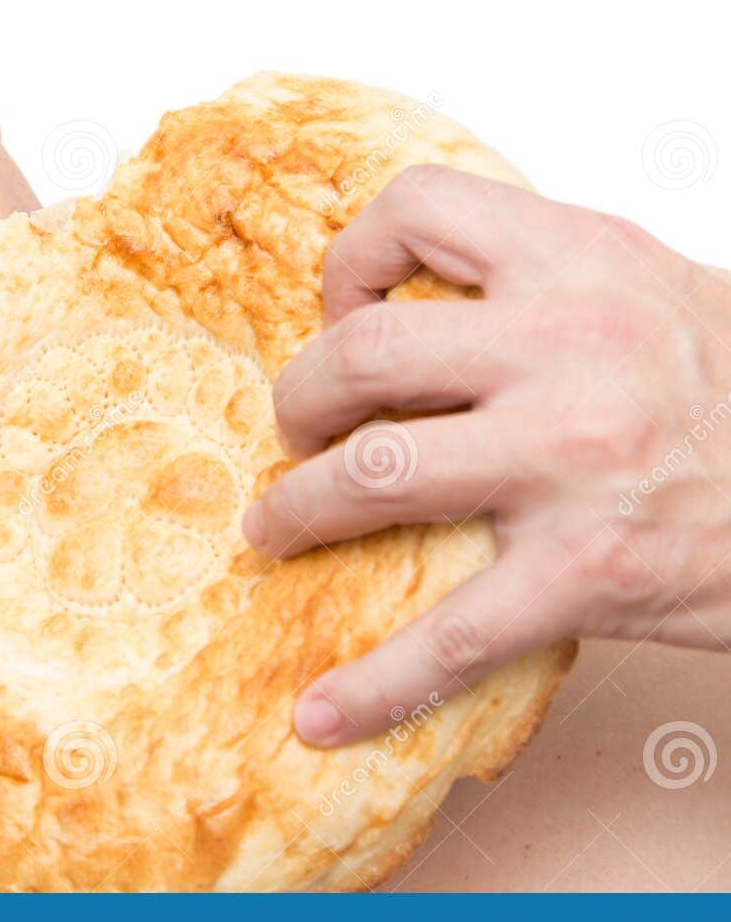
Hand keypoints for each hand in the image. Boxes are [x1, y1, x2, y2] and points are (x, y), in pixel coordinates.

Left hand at [242, 164, 730, 746]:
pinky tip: (322, 714)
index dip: (353, 259)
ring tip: (275, 527)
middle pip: (362, 353)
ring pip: (371, 475)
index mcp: (581, 260)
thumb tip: (403, 304)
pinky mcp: (587, 572)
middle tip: (295, 431)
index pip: (418, 208)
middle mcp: (571, 347)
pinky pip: (448, 637)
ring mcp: (572, 461)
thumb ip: (532, 283)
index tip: (343, 313)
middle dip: (298, 399)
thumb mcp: (647, 288)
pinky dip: (373, 685)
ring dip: (295, 509)